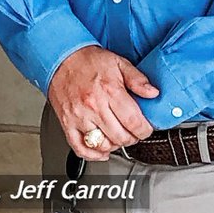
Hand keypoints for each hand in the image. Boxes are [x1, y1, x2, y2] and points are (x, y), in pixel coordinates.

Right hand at [47, 45, 158, 160]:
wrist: (60, 57)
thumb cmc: (88, 61)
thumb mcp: (118, 62)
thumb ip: (138, 79)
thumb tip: (153, 93)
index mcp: (109, 91)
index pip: (134, 123)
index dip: (145, 130)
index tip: (145, 128)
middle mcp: (93, 106)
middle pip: (121, 137)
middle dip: (132, 138)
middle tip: (132, 131)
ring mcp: (79, 116)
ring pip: (103, 145)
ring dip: (114, 145)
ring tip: (117, 135)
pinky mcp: (67, 122)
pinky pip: (80, 148)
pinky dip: (93, 155)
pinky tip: (101, 151)